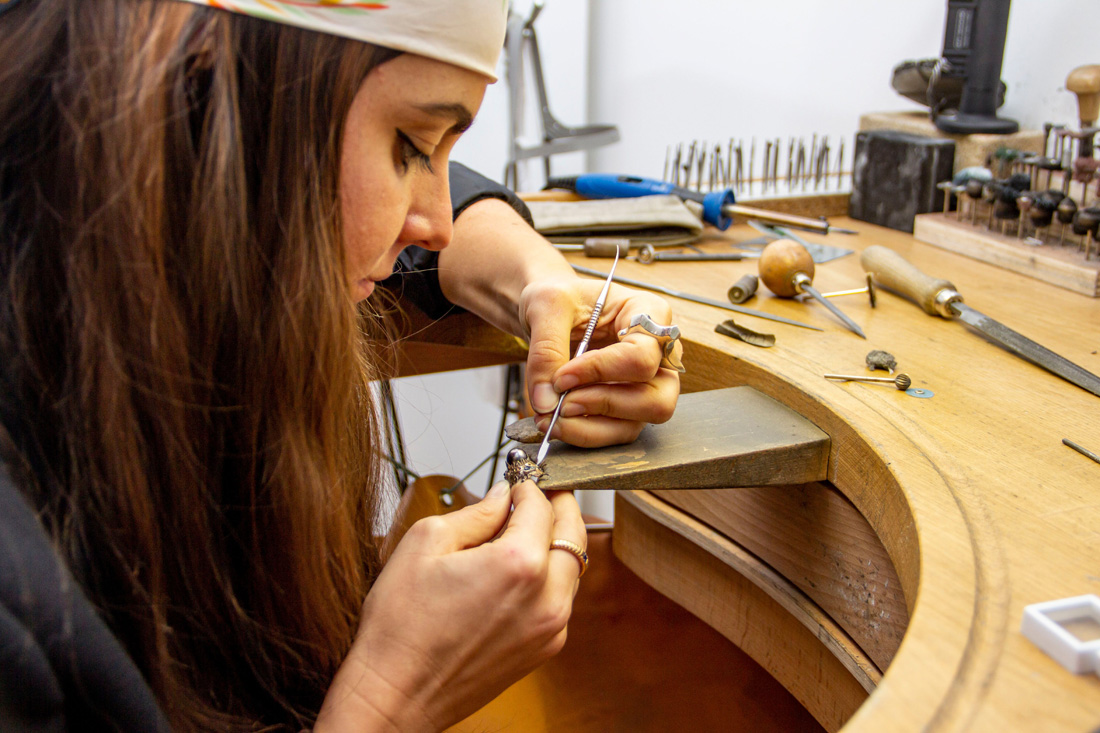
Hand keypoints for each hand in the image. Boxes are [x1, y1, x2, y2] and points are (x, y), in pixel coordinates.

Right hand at [315, 481, 584, 731]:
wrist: (397, 694)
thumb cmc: (401, 625)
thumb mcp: (426, 543)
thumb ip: (475, 513)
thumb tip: (502, 497)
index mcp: (519, 563)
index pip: (542, 505)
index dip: (529, 486)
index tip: (517, 481)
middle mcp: (546, 597)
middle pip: (573, 533)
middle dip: (558, 507)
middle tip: (539, 494)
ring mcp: (551, 627)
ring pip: (573, 567)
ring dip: (556, 542)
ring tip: (525, 531)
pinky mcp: (546, 649)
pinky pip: (561, 599)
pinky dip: (550, 577)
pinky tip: (518, 572)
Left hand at [519, 275, 680, 447]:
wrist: (550, 313)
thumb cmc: (560, 299)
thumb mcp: (547, 305)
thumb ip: (546, 350)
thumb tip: (547, 401)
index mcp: (651, 314)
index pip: (641, 356)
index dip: (601, 372)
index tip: (562, 377)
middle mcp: (659, 353)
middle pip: (656, 399)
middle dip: (604, 405)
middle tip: (561, 402)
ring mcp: (648, 385)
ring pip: (636, 424)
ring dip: (589, 428)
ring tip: (549, 416)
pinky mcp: (628, 408)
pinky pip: (615, 434)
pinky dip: (582, 434)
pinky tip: (554, 422)